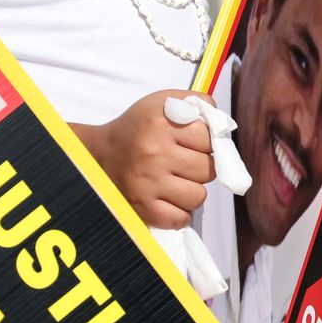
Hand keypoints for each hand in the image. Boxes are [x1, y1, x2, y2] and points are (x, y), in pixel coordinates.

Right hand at [75, 90, 217, 227]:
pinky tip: (168, 199)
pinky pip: (181, 219)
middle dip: (201, 167)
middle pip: (209, 169)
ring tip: (175, 182)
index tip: (192, 142)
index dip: (206, 141)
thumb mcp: (162, 103)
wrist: (97, 156)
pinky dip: (179, 213)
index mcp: (161, 123)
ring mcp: (148, 183)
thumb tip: (224, 125)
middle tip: (183, 163)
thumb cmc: (137, 129)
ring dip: (191, 191)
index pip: (210, 137)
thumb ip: (196, 104)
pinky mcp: (143, 208)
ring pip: (199, 196)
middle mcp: (154, 153)